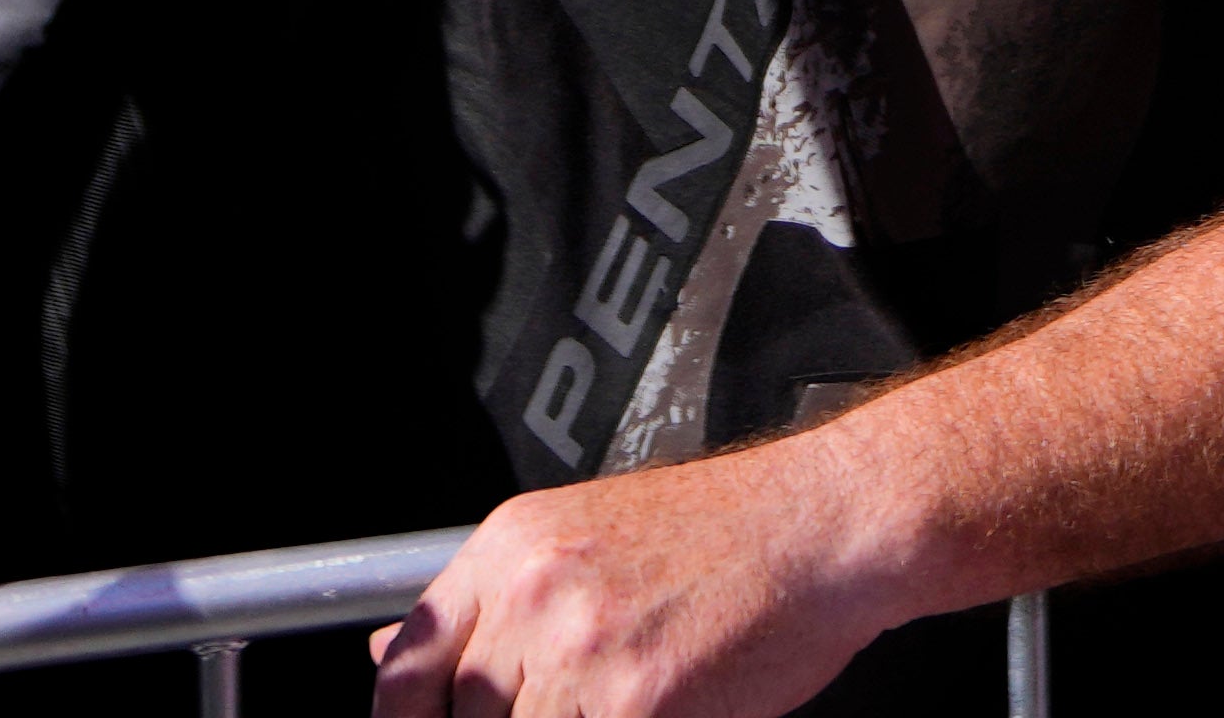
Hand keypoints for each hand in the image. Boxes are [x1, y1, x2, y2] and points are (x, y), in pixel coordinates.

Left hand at [377, 439, 902, 717]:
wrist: (827, 526)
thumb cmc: (732, 535)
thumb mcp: (588, 537)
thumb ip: (494, 602)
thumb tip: (395, 648)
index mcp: (512, 546)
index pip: (408, 671)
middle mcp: (533, 592)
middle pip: (462, 717)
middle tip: (572, 702)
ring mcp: (579, 652)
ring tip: (621, 698)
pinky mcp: (633, 704)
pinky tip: (657, 706)